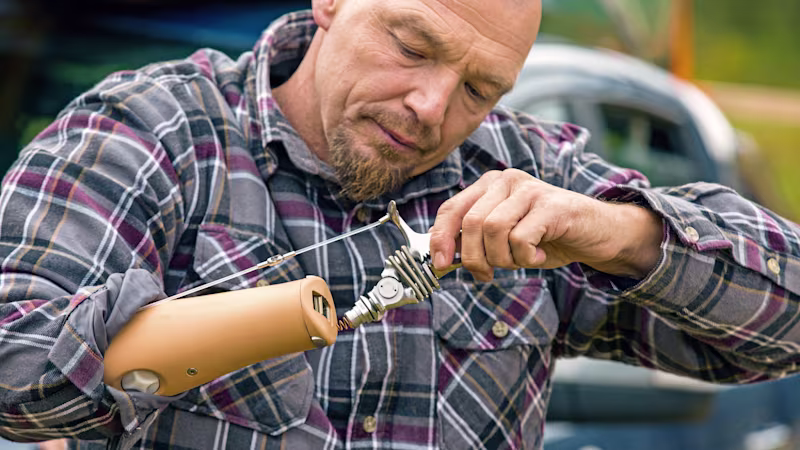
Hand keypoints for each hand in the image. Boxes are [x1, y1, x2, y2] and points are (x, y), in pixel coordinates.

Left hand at [429, 169, 662, 281]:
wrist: (595, 233)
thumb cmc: (546, 237)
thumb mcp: (503, 239)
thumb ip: (475, 242)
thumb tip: (443, 260)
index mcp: (489, 185)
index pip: (451, 209)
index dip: (441, 238)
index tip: (441, 264)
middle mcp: (506, 180)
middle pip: (471, 223)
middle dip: (474, 257)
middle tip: (487, 274)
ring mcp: (530, 189)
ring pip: (493, 229)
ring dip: (502, 258)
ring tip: (519, 260)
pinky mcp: (551, 205)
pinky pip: (521, 238)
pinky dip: (525, 256)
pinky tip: (539, 254)